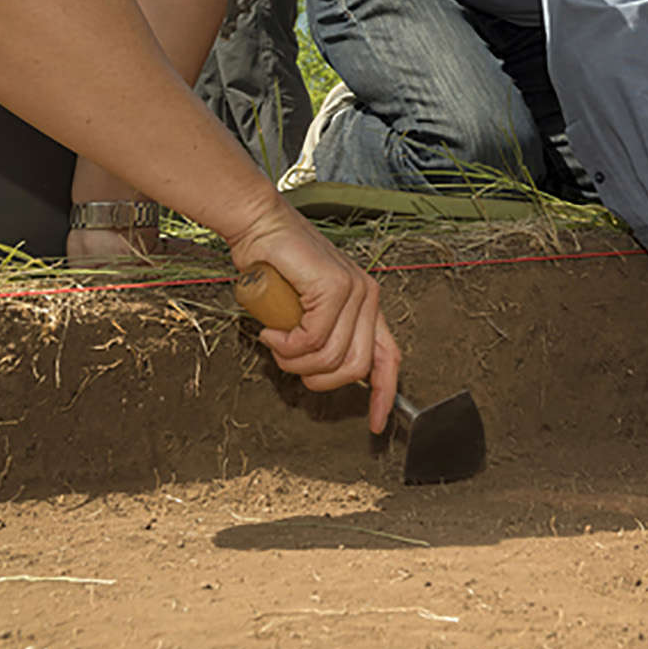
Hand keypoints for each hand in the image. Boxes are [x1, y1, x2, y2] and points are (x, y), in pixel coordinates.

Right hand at [228, 204, 399, 432]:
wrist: (258, 224)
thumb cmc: (275, 265)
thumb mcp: (303, 310)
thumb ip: (319, 335)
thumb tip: (318, 370)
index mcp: (366, 304)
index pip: (388, 358)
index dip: (384, 396)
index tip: (375, 424)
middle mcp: (367, 296)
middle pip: (355, 367)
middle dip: (317, 379)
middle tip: (288, 362)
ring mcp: (354, 289)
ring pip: (331, 356)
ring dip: (295, 361)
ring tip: (276, 340)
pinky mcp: (335, 285)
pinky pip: (314, 339)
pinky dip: (288, 345)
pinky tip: (273, 331)